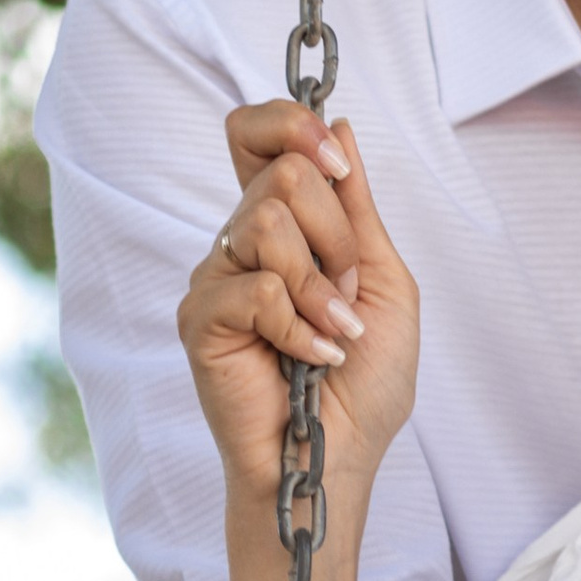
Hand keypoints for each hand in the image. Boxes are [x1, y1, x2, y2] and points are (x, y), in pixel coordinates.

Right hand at [177, 111, 420, 501]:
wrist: (338, 456)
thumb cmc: (364, 381)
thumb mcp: (382, 279)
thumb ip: (357, 206)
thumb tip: (337, 126)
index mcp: (283, 224)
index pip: (255, 133)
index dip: (289, 124)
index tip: (335, 161)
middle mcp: (241, 242)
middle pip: (280, 174)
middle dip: (336, 235)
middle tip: (345, 293)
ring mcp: (215, 278)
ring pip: (267, 222)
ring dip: (322, 286)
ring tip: (331, 332)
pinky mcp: (199, 319)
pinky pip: (255, 288)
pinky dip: (300, 327)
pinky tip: (308, 358)